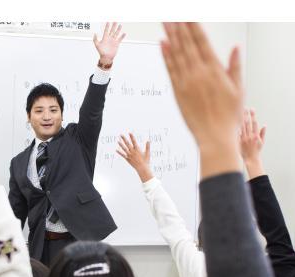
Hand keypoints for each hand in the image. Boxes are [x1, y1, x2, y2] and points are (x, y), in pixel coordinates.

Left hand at [93, 22, 125, 65]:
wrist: (106, 57)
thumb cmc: (101, 52)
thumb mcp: (97, 45)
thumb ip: (95, 39)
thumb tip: (95, 33)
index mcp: (105, 38)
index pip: (106, 31)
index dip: (107, 27)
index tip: (108, 22)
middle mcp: (109, 38)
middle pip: (112, 31)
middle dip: (113, 26)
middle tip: (115, 21)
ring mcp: (113, 41)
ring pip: (116, 34)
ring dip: (118, 29)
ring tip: (120, 25)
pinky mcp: (116, 44)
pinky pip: (120, 39)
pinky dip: (122, 36)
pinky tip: (124, 33)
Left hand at [117, 133, 152, 181]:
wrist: (142, 168)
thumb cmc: (146, 161)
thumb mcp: (148, 153)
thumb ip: (148, 146)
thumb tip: (148, 140)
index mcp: (137, 149)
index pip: (134, 141)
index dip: (132, 137)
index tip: (130, 132)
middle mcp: (133, 152)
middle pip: (127, 144)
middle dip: (124, 139)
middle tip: (121, 135)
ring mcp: (130, 155)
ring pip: (124, 149)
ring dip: (121, 145)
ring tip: (118, 141)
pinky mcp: (128, 159)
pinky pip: (123, 155)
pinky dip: (119, 152)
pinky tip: (116, 150)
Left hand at [161, 22, 242, 177]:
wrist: (215, 137)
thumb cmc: (229, 116)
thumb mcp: (238, 89)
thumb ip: (235, 67)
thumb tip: (235, 48)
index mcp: (215, 70)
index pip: (202, 42)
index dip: (193, 27)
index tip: (187, 15)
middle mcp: (199, 73)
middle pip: (187, 44)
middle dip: (179, 27)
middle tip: (172, 14)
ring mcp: (186, 82)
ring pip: (177, 54)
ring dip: (171, 36)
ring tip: (165, 22)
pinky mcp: (177, 92)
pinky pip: (170, 70)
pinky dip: (166, 56)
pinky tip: (162, 43)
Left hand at [239, 108, 265, 178]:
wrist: (251, 159)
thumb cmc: (256, 151)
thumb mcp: (261, 142)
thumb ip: (262, 134)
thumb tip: (264, 126)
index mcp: (255, 135)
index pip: (254, 123)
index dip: (253, 115)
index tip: (251, 109)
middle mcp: (249, 136)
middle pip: (247, 123)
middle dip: (246, 115)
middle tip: (244, 108)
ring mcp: (243, 138)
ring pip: (241, 127)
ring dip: (240, 120)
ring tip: (238, 113)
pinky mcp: (238, 142)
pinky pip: (236, 134)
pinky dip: (235, 128)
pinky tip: (232, 122)